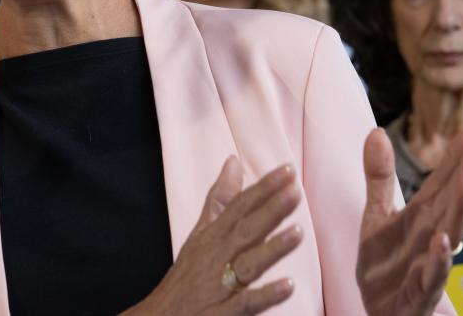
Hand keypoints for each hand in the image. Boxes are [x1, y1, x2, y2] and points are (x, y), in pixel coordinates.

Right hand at [124, 157, 302, 315]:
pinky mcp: (226, 311)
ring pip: (249, 264)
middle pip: (246, 230)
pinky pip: (248, 303)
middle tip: (295, 190)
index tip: (287, 170)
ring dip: (272, 249)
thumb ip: (219, 198)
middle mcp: (218, 255)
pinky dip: (266, 295)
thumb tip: (233, 161)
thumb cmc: (187, 272)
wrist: (164, 315)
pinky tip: (288, 286)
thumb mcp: (200, 231)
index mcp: (213, 235)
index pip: (240, 206)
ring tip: (298, 232)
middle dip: (271, 210)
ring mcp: (222, 284)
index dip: (264, 188)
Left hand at [356, 125, 462, 315]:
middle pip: (452, 203)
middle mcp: (431, 237)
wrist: (378, 310)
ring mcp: (428, 264)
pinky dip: (438, 260)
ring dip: (459, 209)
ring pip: (450, 235)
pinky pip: (432, 276)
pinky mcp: (419, 293)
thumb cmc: (385, 263)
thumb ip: (379, 176)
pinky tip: (442, 241)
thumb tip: (376, 131)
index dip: (457, 157)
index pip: (443, 183)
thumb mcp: (376, 215)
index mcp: (422, 217)